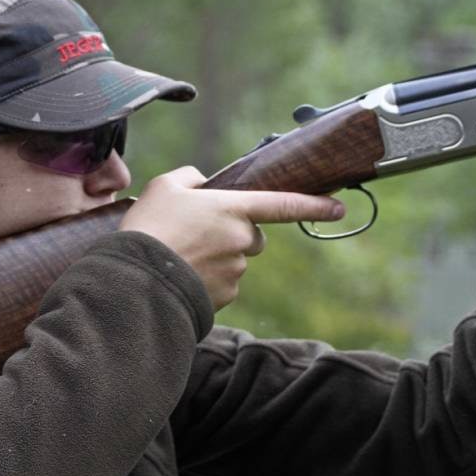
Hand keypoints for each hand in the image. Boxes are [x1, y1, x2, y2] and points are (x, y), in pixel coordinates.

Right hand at [119, 166, 344, 310]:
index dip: (313, 205)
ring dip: (215, 258)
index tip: (338, 207)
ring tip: (179, 256)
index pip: (284, 205)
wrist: (136, 278)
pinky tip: (181, 275)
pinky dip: (206, 280)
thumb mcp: (164, 186)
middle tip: (195, 234)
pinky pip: (223, 285)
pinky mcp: (226, 297)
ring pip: (234, 261)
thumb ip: (190, 178)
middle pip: (251, 235)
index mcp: (233, 208)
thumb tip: (202, 184)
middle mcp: (242, 240)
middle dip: (233, 235)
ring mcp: (236, 272)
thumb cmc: (150, 227)